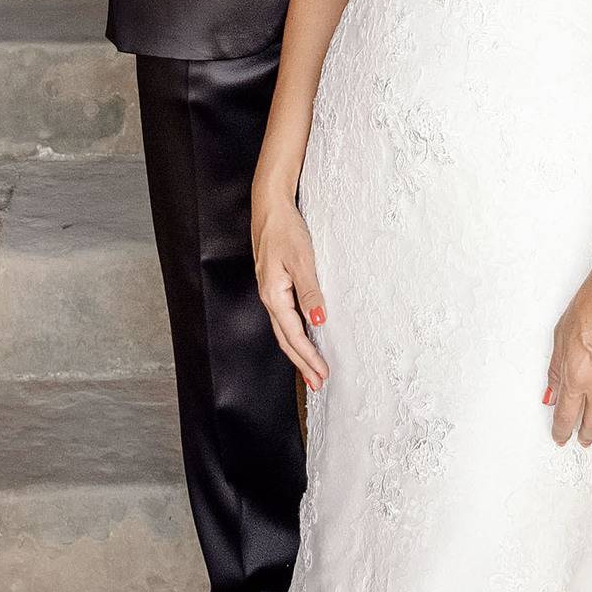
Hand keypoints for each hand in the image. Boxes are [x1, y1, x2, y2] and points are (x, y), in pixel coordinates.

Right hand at [255, 183, 329, 389]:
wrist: (270, 208)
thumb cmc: (285, 230)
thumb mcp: (302, 260)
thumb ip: (309, 292)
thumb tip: (318, 322)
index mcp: (274, 295)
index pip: (293, 336)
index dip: (308, 357)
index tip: (322, 374)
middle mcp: (269, 297)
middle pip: (286, 339)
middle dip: (302, 363)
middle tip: (318, 383)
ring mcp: (271, 291)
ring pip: (284, 330)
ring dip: (299, 351)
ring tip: (312, 368)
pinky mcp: (275, 284)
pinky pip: (285, 317)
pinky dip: (295, 333)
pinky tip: (304, 335)